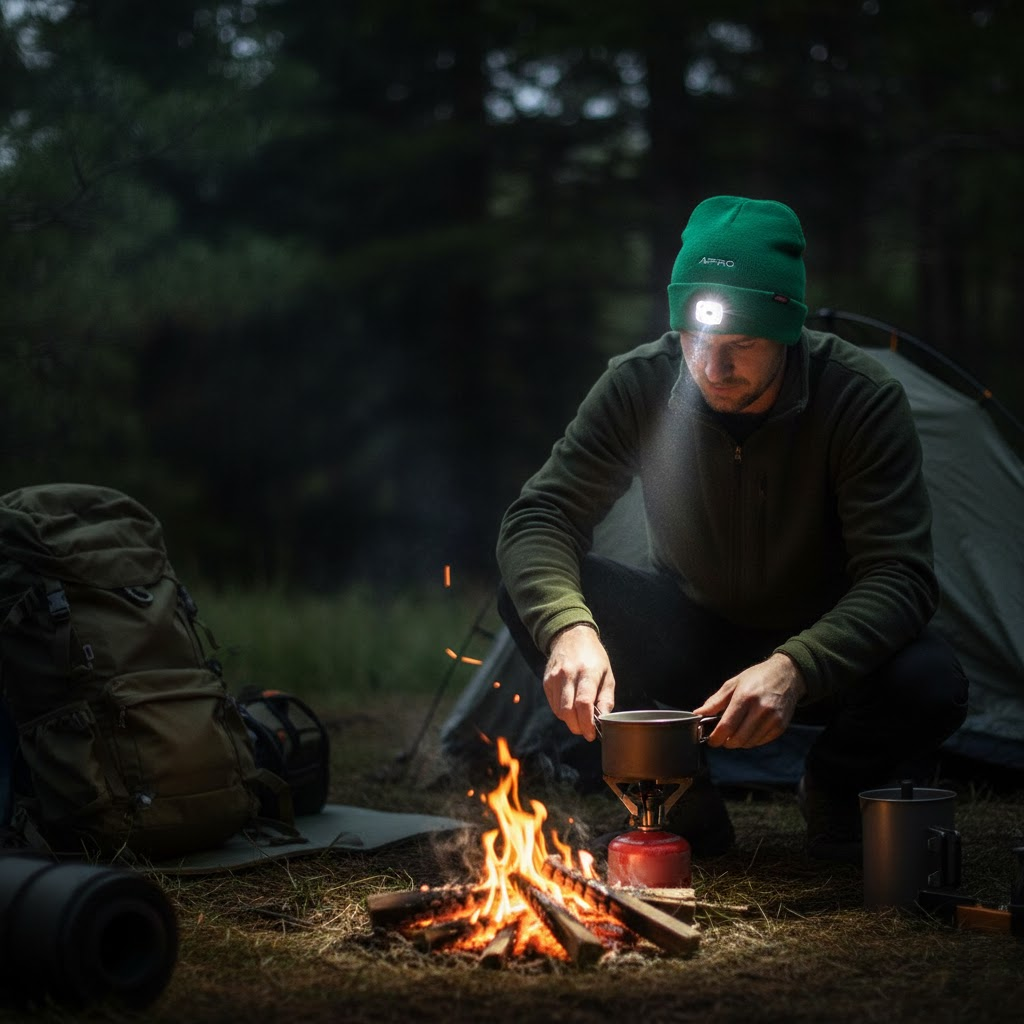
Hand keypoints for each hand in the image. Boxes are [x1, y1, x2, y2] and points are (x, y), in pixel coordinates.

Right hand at [542, 624, 614, 741]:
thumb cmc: (593, 657)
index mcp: (587, 672)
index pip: (584, 703)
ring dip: (570, 721)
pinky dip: (562, 712)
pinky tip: (571, 708)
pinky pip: (553, 705)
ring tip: (580, 719)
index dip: (587, 723)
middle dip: (577, 727)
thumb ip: (606, 699)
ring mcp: (554, 677)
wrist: (571, 636)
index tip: (591, 734)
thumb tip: (603, 720)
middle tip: (586, 731)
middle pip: (568, 710)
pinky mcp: (546, 681)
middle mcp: (568, 674)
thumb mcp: (607, 675)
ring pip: (559, 711)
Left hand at [692, 652, 805, 748]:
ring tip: (735, 732)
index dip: (716, 737)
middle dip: (726, 742)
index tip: (711, 740)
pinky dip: (751, 740)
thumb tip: (699, 713)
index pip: (727, 725)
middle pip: (738, 738)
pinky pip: (761, 742)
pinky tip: (748, 730)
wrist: (787, 675)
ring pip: (749, 743)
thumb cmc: (757, 677)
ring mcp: (772, 719)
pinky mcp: (781, 726)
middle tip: (722, 737)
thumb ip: (715, 701)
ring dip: (738, 742)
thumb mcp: (732, 684)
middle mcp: (761, 709)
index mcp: (745, 697)